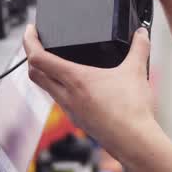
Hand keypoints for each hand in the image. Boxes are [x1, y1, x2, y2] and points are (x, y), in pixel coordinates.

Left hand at [23, 24, 156, 158]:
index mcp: (75, 79)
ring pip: (46, 88)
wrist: (133, 141)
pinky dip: (58, 88)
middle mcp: (66, 95)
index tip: (30, 30)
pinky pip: (59, 100)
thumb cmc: (131, 110)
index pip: (38, 58)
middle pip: (34, 74)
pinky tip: (74, 86)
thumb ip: (139, 48)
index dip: (29, 41)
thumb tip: (141, 33)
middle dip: (30, 56)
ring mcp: (70, 110)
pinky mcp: (78, 120)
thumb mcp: (136, 71)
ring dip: (44, 73)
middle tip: (36, 43)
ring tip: (53, 62)